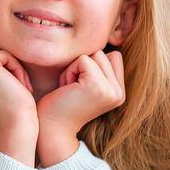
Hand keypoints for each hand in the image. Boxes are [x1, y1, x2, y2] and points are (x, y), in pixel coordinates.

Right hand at [0, 42, 38, 161]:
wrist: (16, 124)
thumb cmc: (11, 107)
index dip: (0, 69)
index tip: (5, 91)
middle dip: (7, 66)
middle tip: (14, 89)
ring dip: (14, 67)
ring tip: (17, 87)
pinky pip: (7, 54)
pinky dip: (18, 69)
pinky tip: (19, 86)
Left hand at [35, 49, 125, 164]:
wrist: (50, 128)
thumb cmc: (60, 103)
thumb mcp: (85, 84)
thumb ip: (98, 68)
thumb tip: (101, 41)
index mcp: (119, 92)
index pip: (113, 56)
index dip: (91, 64)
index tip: (79, 85)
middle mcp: (119, 92)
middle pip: (102, 53)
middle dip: (82, 65)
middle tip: (72, 88)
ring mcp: (111, 90)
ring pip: (94, 54)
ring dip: (75, 67)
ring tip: (70, 89)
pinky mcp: (97, 86)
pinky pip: (82, 59)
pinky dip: (69, 71)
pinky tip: (66, 89)